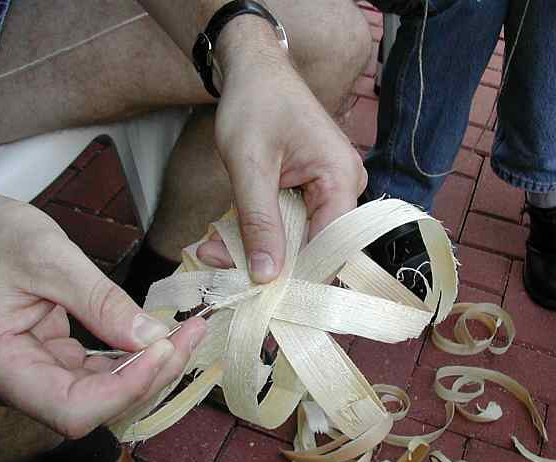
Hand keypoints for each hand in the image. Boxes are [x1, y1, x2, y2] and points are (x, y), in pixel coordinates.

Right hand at [0, 189, 205, 437]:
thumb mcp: (47, 257)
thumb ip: (99, 301)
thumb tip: (151, 337)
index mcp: (1, 365)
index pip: (73, 408)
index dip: (126, 388)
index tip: (165, 348)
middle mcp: (18, 381)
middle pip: (95, 404)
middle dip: (150, 374)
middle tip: (192, 335)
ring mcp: (37, 371)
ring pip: (103, 390)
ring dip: (149, 366)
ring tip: (186, 334)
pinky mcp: (53, 356)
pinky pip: (99, 369)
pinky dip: (133, 355)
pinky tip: (159, 335)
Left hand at [196, 17, 366, 282]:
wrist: (254, 71)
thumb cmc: (254, 104)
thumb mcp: (249, 164)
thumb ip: (259, 220)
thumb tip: (268, 275)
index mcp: (340, 178)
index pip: (331, 245)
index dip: (298, 275)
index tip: (260, 295)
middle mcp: (344, 187)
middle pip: (313, 245)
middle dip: (267, 260)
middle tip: (217, 262)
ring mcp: (329, 189)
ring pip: (296, 237)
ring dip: (256, 246)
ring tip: (212, 249)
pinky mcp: (311, 190)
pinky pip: (289, 222)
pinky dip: (258, 230)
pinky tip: (224, 237)